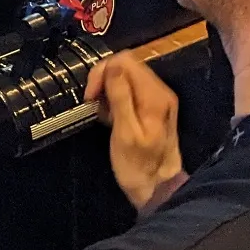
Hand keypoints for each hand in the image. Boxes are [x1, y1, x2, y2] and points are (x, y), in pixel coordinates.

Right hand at [85, 50, 182, 209]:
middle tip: (91, 103)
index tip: (90, 95)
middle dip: (103, 79)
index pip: (125, 61)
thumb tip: (112, 65)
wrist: (158, 188)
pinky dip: (115, 98)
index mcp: (154, 95)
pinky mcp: (152, 107)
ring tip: (101, 112)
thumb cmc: (137, 165)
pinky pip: (130, 90)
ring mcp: (157, 99)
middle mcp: (159, 91)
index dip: (102, 72)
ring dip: (108, 89)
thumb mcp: (125, 132)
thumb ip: (120, 96)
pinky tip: (110, 116)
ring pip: (126, 76)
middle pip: (126, 65)